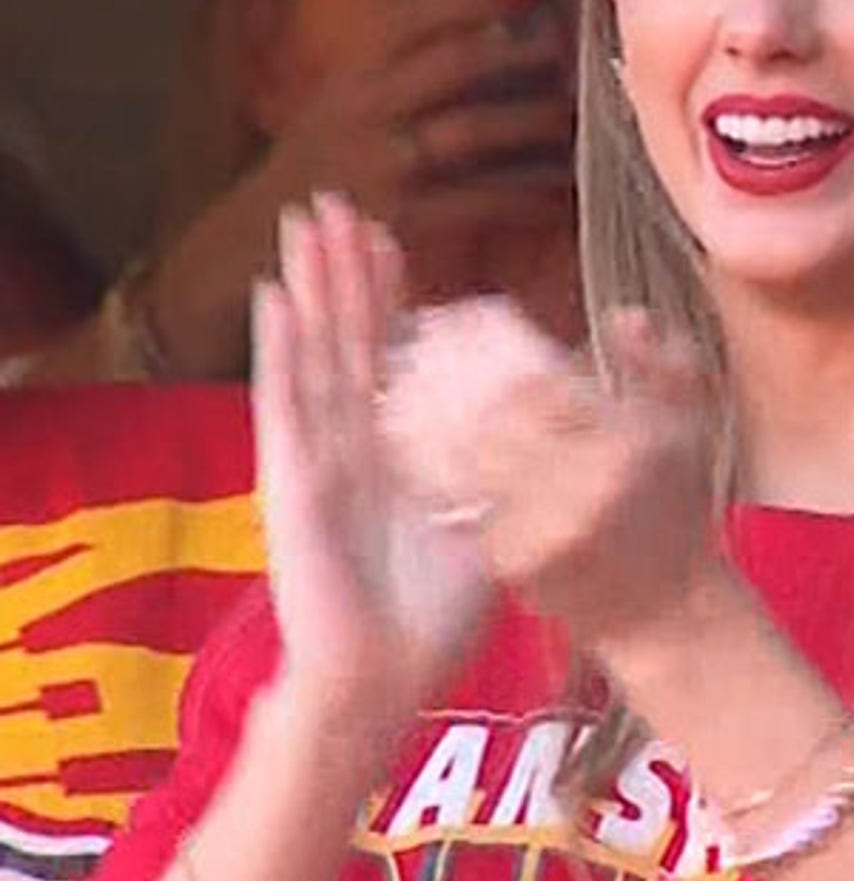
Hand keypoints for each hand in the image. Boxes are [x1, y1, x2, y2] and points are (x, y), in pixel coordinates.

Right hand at [150, 0, 578, 375]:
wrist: (245, 252)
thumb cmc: (308, 186)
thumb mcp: (333, 119)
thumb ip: (389, 88)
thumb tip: (467, 52)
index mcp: (349, 80)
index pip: (410, 19)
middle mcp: (362, 112)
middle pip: (450, 64)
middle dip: (515, 50)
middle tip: (565, 44)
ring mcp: (378, 163)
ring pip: (471, 130)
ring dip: (531, 122)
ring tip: (572, 117)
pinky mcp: (397, 216)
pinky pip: (476, 200)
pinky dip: (523, 196)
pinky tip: (555, 195)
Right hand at [253, 193, 494, 728]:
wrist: (381, 680)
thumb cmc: (430, 618)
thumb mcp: (484, 530)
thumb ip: (499, 483)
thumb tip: (550, 446)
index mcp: (392, 452)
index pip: (389, 357)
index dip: (389, 299)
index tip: (394, 239)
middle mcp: (348, 445)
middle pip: (346, 338)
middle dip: (344, 271)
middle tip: (340, 200)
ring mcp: (315, 458)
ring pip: (313, 352)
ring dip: (309, 287)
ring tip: (304, 222)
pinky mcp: (292, 481)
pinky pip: (285, 403)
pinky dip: (280, 349)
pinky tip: (275, 296)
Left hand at [378, 299, 718, 660]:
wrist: (665, 608)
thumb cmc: (674, 506)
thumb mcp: (691, 426)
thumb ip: (664, 363)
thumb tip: (625, 317)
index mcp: (629, 445)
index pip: (536, 381)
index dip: (490, 341)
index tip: (464, 313)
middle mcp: (586, 489)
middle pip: (488, 414)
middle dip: (446, 368)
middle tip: (417, 338)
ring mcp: (545, 531)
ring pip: (461, 457)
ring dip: (422, 411)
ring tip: (401, 379)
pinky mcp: (513, 566)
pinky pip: (455, 505)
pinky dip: (425, 467)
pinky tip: (402, 437)